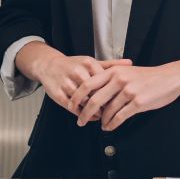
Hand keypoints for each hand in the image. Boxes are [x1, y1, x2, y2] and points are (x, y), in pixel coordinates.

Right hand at [17, 43, 131, 113]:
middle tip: (111, 112)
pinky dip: (80, 113)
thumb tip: (130, 63)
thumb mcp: (91, 62)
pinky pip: (71, 107)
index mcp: (88, 63)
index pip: (105, 81)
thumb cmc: (74, 65)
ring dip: (92, 111)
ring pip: (83, 101)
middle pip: (95, 92)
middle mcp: (77, 71)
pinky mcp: (57, 93)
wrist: (48, 65)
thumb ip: (111, 64)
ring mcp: (66, 82)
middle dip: (103, 104)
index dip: (112, 93)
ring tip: (100, 117)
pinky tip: (86, 116)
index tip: (118, 101)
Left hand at [69, 64, 179, 130]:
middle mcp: (119, 79)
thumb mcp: (126, 71)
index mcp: (113, 71)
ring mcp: (129, 91)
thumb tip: (93, 93)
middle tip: (80, 121)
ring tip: (100, 125)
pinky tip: (109, 126)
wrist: (169, 78)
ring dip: (101, 121)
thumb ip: (110, 79)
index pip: (88, 83)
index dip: (77, 96)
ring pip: (107, 110)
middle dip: (84, 113)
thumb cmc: (147, 76)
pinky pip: (120, 117)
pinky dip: (112, 124)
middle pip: (94, 99)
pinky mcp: (138, 103)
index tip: (71, 105)